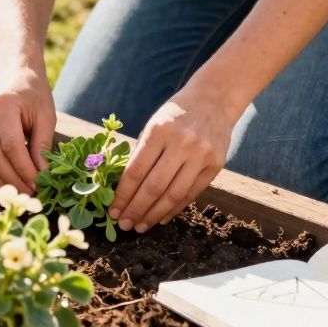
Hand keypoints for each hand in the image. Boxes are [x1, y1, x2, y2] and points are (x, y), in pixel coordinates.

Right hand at [0, 65, 55, 193]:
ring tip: (21, 192)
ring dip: (3, 181)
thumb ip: (42, 145)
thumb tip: (41, 177)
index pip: (11, 146)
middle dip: (14, 180)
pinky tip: (10, 181)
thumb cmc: (34, 95)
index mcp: (2, 104)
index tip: (39, 184)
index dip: (24, 169)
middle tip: (31, 194)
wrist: (14, 75)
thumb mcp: (46, 116)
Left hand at [108, 85, 241, 231]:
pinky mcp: (215, 165)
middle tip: (123, 225)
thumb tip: (123, 189)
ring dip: (154, 215)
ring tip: (140, 226)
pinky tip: (161, 217)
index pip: (136, 171)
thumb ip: (140, 153)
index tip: (113, 211)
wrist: (214, 100)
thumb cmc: (176, 114)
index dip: (122, 195)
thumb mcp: (153, 124)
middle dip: (136, 209)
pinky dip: (175, 208)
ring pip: (174, 195)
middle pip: (154, 187)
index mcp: (159, 131)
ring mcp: (201, 155)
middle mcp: (181, 143)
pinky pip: (192, 193)